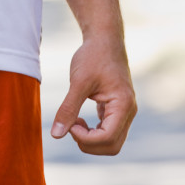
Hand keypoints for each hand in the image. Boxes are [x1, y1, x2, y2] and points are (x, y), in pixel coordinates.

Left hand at [51, 36, 136, 155]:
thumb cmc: (93, 56)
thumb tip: (56, 135)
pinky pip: (108, 131)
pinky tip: (79, 119)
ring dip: (90, 139)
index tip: (69, 124)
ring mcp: (124, 111)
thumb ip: (68, 109)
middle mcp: (128, 112)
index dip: (85, 138)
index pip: (108, 138)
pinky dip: (93, 132)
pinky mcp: (117, 109)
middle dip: (88, 143)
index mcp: (123, 105)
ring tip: (74, 121)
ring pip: (111, 141)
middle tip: (70, 125)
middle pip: (112, 146)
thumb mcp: (78, 82)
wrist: (104, 38)